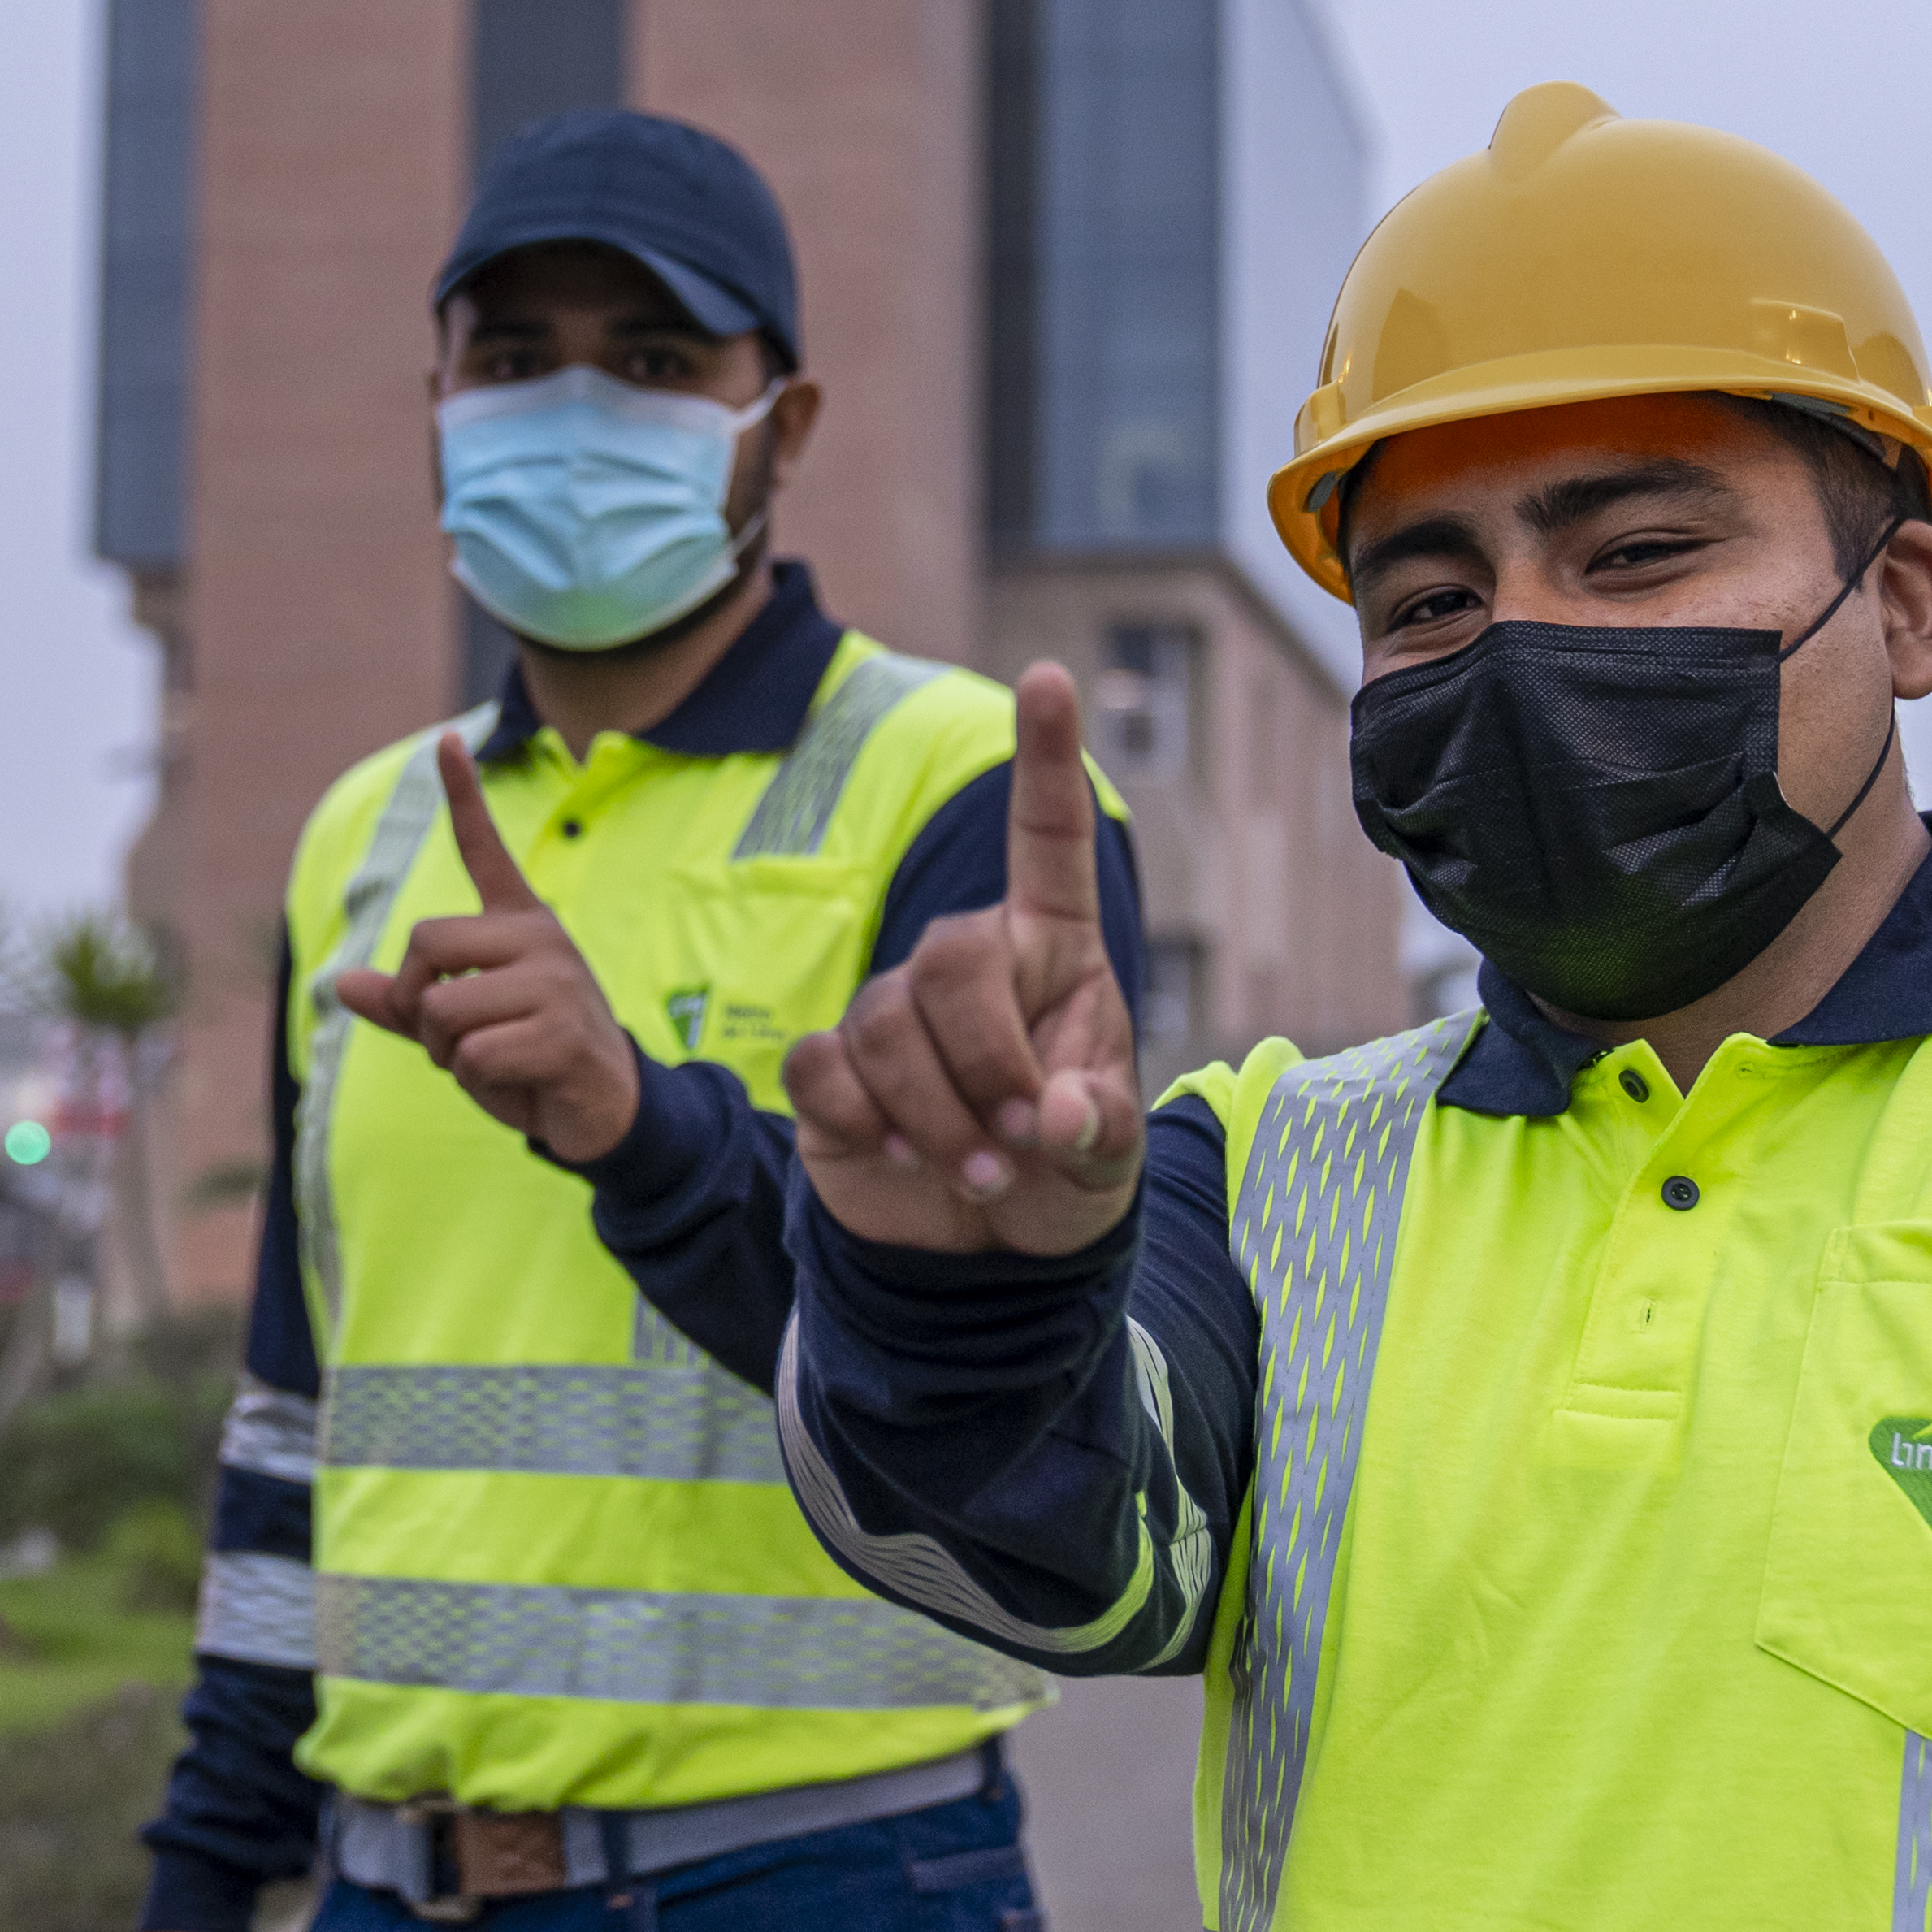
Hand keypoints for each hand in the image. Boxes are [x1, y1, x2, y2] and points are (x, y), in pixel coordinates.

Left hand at [332, 733, 641, 1163]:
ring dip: (445, 1053)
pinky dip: (477, 1081)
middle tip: (451, 1038)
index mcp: (519, 924)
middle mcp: (539, 938)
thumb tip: (339, 983)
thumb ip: (406, 1004)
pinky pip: (472, 1054)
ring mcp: (555, 981)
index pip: (483, 849)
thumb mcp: (463, 1026)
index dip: (462, 795)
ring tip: (493, 1060)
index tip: (446, 741)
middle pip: (425, 943)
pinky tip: (517, 1080)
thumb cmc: (529, 1057)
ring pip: (440, 1008)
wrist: (602, 1109)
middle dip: (415, 1004)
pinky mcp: (561, 1031)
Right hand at [784, 661, 1139, 1256]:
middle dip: (987, 1061)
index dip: (1045, 760)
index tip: (1045, 678)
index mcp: (1054, 953)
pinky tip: (901, 1161)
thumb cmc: (1062, 1171)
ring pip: (887, 1026)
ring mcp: (892, 1011)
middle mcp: (968, 964)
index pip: (1046, 840)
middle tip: (1015, 1143)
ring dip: (937, 1118)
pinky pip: (822, 1068)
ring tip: (977, 1175)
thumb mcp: (1108, 1159)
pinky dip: (866, 1126)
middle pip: (950, 957)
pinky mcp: (832, 1067)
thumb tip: (1055, 1115)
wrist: (986, 1253)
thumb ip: (1097, 1129)